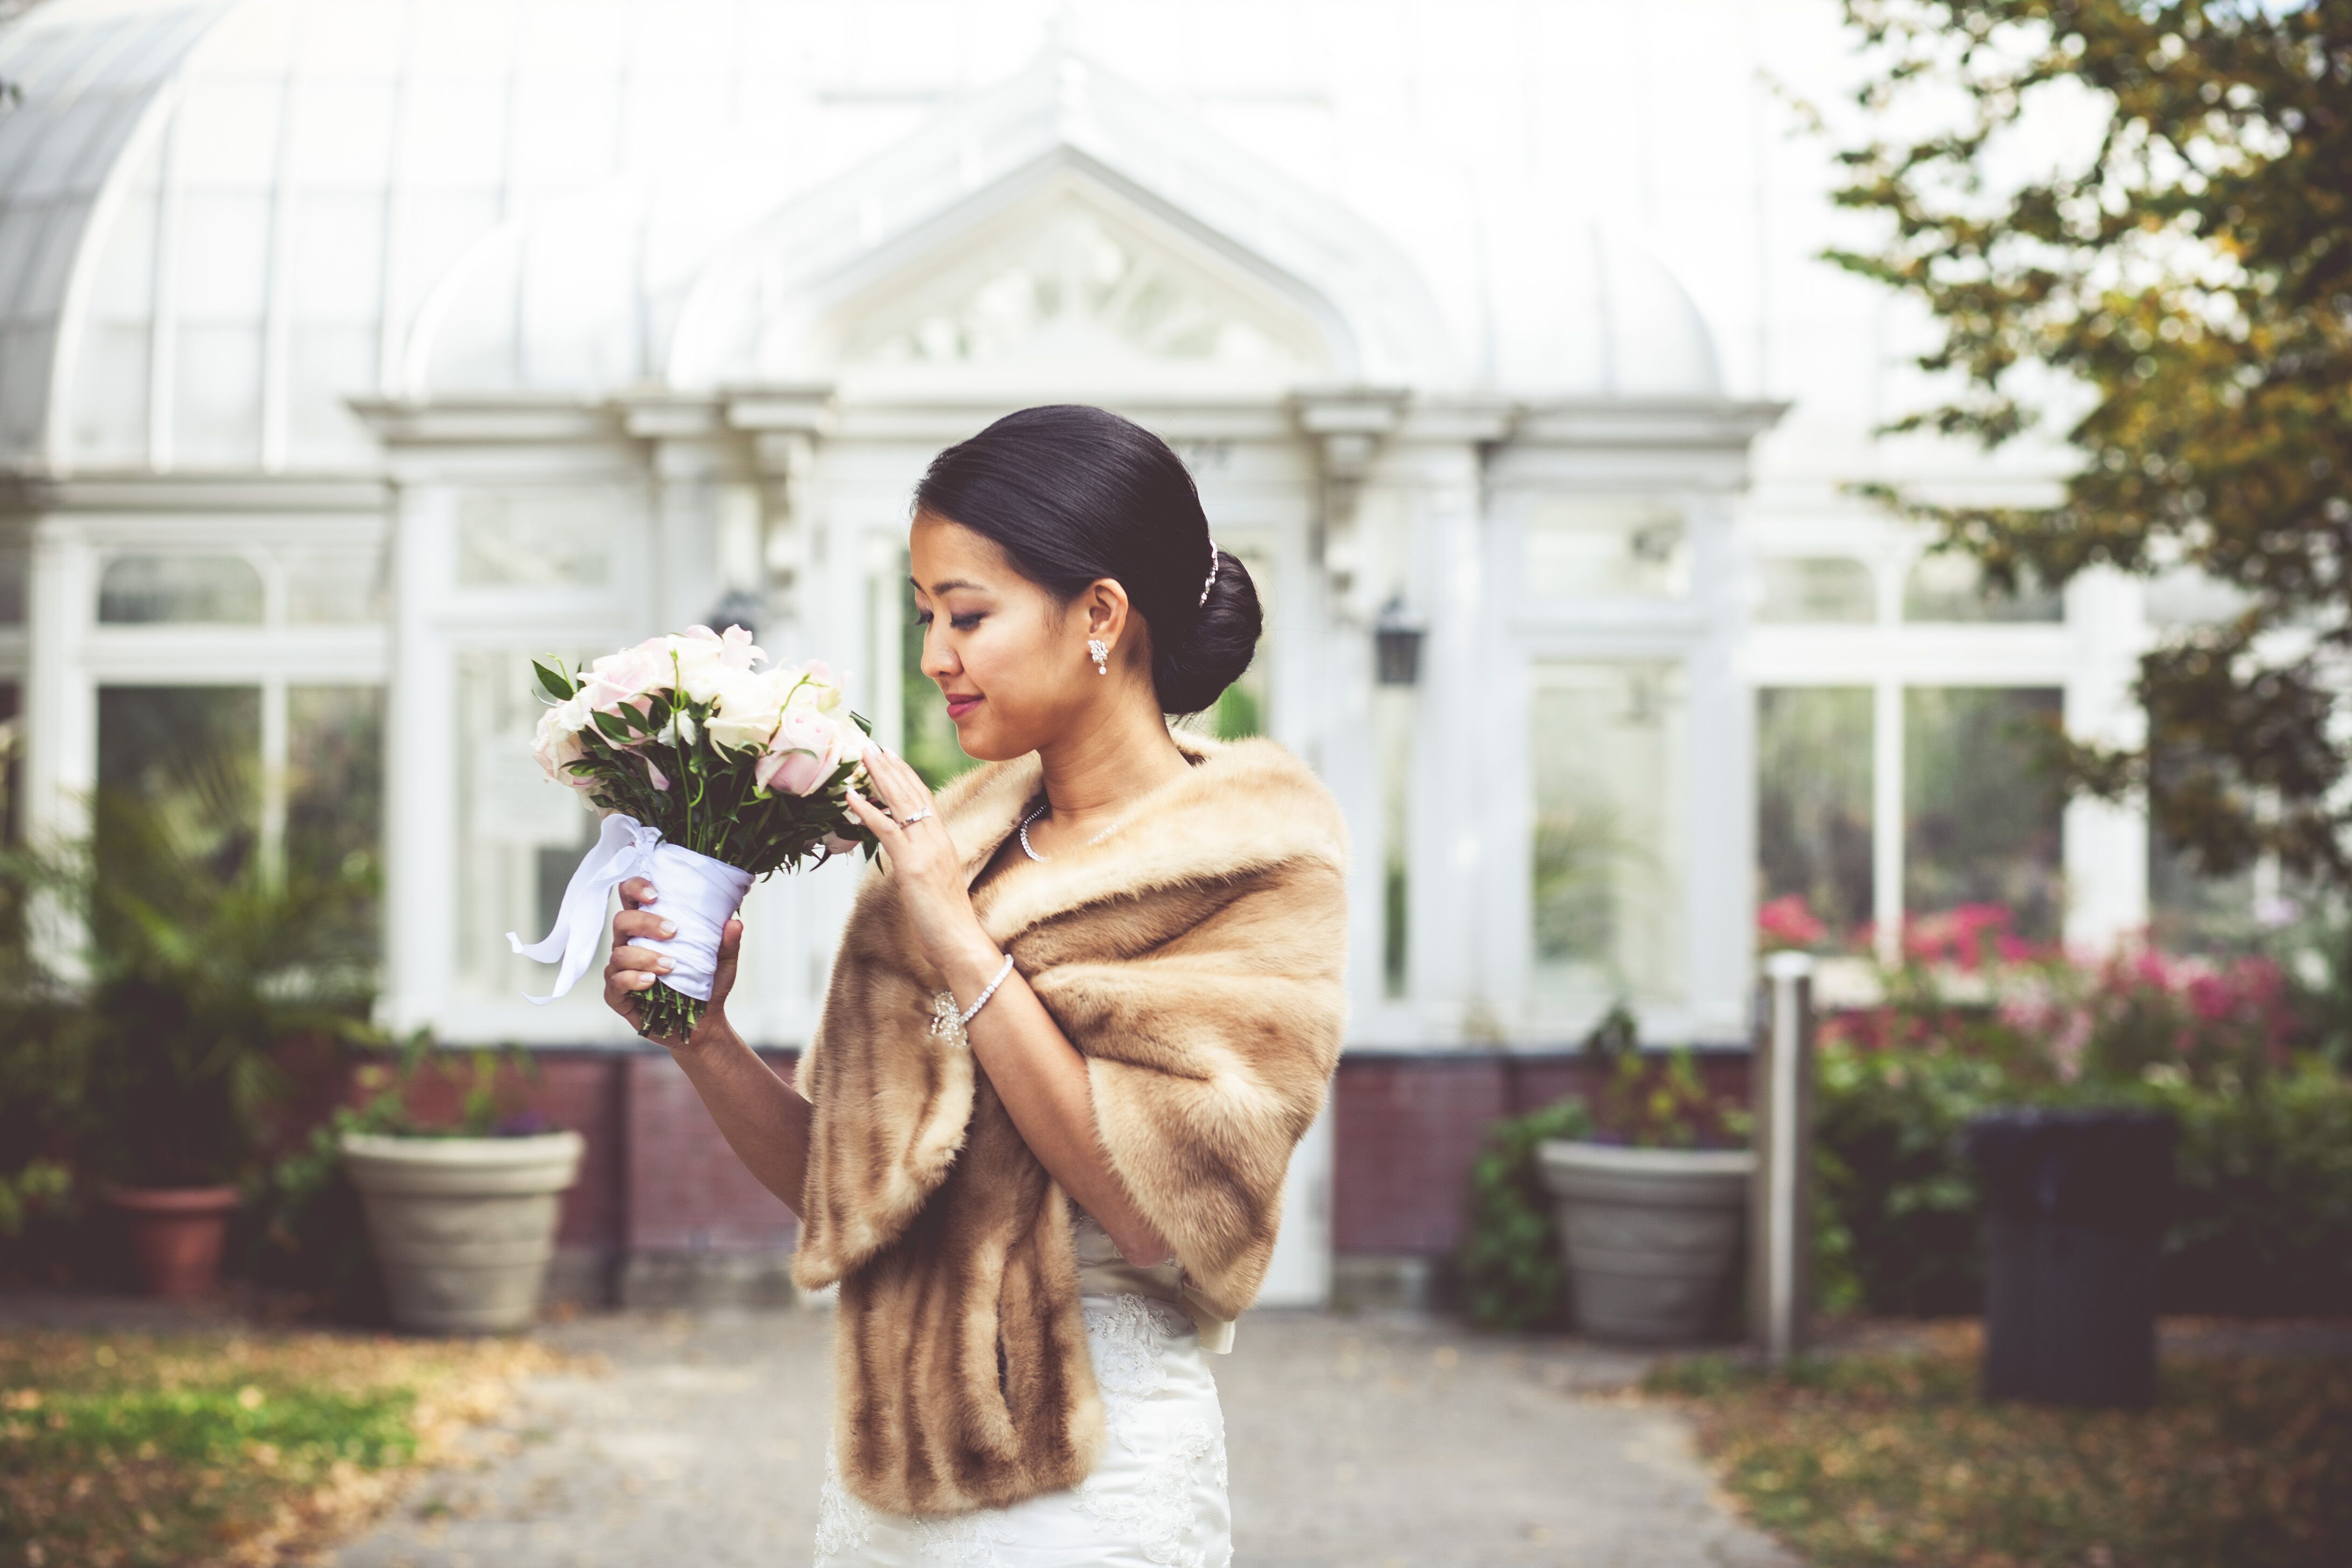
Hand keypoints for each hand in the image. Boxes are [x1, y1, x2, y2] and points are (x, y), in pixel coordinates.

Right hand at [604, 875, 742, 1048]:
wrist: (702, 1024)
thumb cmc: (707, 985)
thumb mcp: (723, 962)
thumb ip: (727, 942)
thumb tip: (735, 921)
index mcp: (648, 928)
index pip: (631, 897)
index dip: (636, 888)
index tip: (655, 893)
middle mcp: (630, 944)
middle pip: (622, 920)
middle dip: (645, 922)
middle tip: (673, 931)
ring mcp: (620, 970)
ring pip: (618, 953)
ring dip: (644, 956)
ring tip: (671, 965)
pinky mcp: (617, 995)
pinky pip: (615, 983)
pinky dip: (632, 979)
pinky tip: (651, 981)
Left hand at [843, 747, 995, 985]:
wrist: (959, 940)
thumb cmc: (945, 920)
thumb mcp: (934, 882)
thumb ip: (922, 863)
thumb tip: (905, 857)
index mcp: (943, 841)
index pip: (925, 799)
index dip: (907, 775)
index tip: (891, 756)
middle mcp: (937, 839)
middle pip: (913, 793)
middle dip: (891, 767)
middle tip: (873, 746)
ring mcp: (926, 850)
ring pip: (901, 804)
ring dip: (880, 777)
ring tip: (863, 757)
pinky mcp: (912, 865)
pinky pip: (887, 830)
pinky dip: (868, 811)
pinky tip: (852, 796)